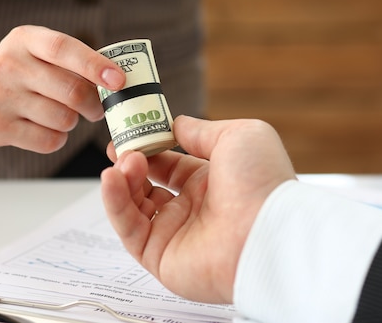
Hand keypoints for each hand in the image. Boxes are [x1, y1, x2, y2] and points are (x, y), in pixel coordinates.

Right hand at [0, 25, 124, 152]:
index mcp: (25, 39)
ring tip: (62, 113)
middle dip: (95, 103)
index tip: (119, 80)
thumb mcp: (41, 54)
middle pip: (72, 91)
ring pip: (64, 119)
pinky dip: (57, 138)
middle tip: (98, 108)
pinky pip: (50, 140)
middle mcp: (8, 65)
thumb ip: (76, 62)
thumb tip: (121, 82)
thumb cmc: (26, 73)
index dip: (95, 65)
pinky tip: (45, 127)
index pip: (64, 49)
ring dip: (73, 120)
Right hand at [101, 115, 295, 303]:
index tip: (130, 131)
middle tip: (118, 147)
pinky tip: (111, 179)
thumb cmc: (262, 182)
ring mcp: (177, 233)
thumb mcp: (237, 136)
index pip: (170, 164)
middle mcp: (195, 208)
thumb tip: (176, 124)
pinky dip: (115, 204)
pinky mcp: (161, 257)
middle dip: (130, 164)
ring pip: (134, 206)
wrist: (269, 233)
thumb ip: (201, 131)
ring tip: (124, 161)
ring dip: (122, 180)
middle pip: (148, 184)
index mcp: (213, 181)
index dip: (149, 148)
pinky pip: (129, 230)